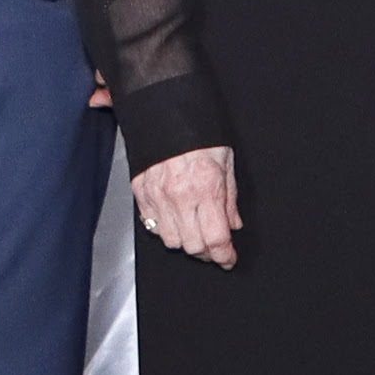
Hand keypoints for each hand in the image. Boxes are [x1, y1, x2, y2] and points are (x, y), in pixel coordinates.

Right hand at [133, 145, 239, 267]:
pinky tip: (177, 222)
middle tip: (216, 249)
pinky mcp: (140, 194)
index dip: (224, 255)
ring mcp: (157, 196)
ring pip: (171, 241)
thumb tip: (233, 224)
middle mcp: (179, 196)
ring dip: (186, 243)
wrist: (166, 115)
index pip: (215, 237)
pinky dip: (165, 230)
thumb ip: (230, 198)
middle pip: (193, 246)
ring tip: (196, 234)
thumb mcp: (226, 163)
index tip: (228, 259)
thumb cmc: (199, 136)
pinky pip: (152, 226)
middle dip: (208, 252)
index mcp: (205, 188)